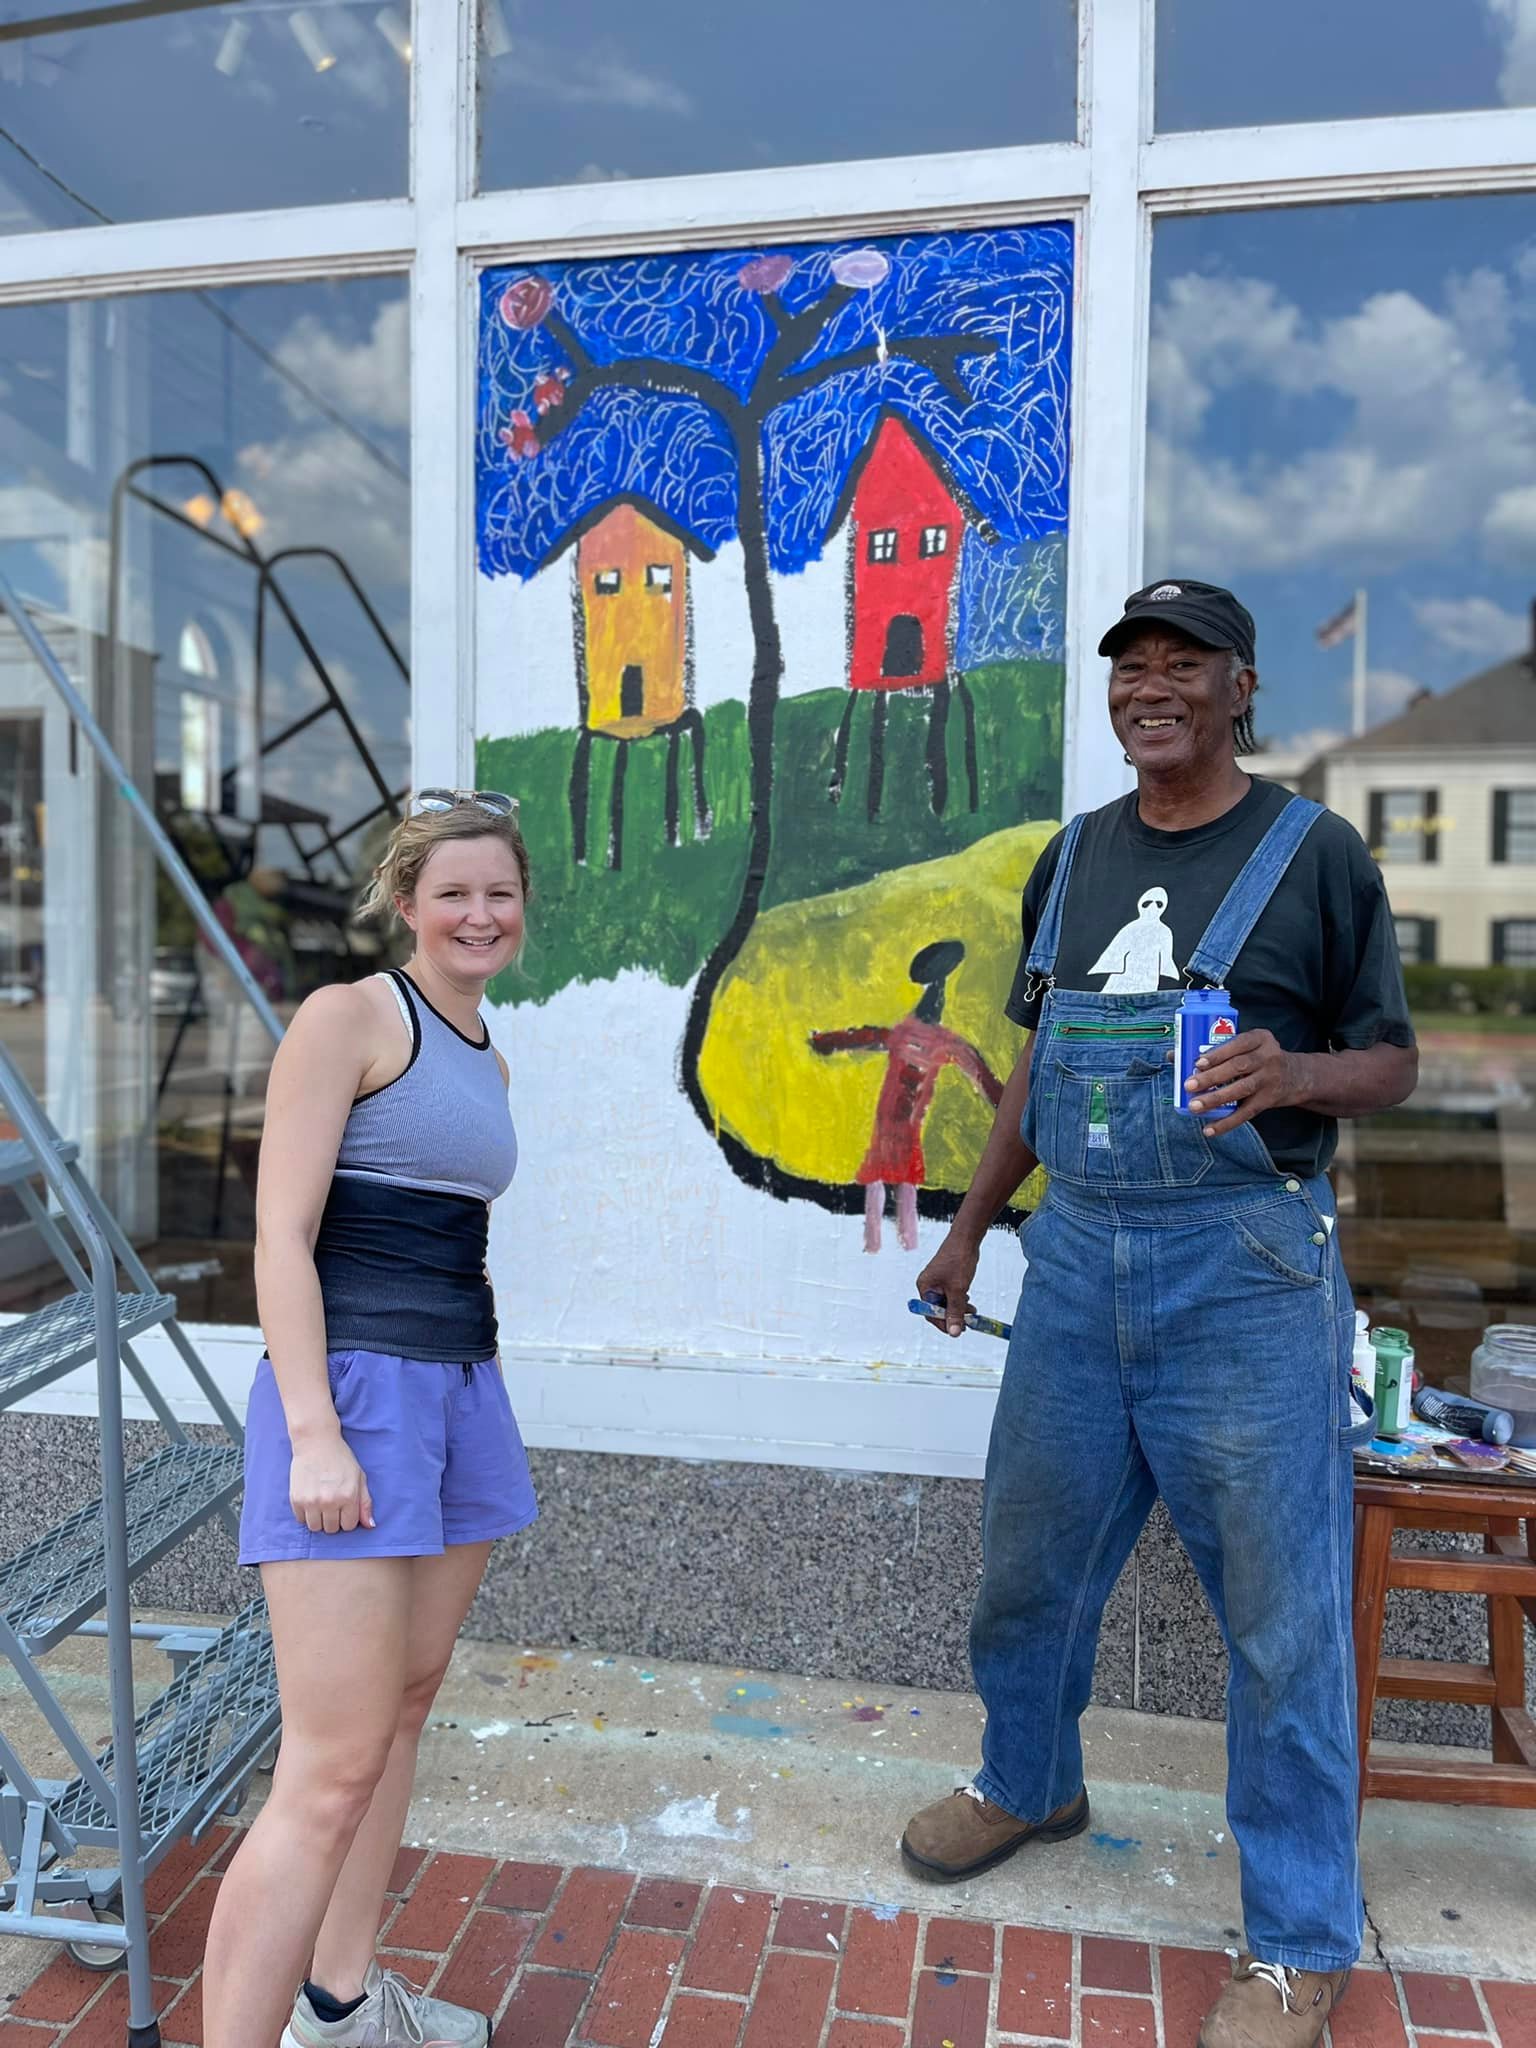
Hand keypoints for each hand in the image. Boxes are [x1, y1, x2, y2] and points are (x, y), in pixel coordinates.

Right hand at [289, 1432, 373, 1534]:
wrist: (316, 1442)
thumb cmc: (340, 1459)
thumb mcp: (359, 1477)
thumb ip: (365, 1502)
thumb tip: (370, 1526)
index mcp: (348, 1496)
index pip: (349, 1526)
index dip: (347, 1517)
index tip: (344, 1507)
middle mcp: (330, 1501)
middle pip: (331, 1529)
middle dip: (334, 1519)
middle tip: (332, 1503)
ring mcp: (311, 1501)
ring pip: (315, 1527)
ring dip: (319, 1519)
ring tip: (321, 1503)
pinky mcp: (296, 1499)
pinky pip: (301, 1519)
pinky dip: (305, 1514)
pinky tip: (310, 1499)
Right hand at [914, 1234, 980, 1338]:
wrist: (966, 1239)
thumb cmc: (959, 1260)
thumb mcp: (958, 1290)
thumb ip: (955, 1312)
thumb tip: (954, 1332)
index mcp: (925, 1287)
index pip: (929, 1313)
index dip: (943, 1323)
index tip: (957, 1330)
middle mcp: (928, 1285)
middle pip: (938, 1309)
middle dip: (953, 1316)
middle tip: (968, 1322)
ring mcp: (937, 1281)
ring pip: (946, 1302)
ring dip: (958, 1309)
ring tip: (972, 1310)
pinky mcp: (946, 1278)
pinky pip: (950, 1295)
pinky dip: (959, 1300)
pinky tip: (968, 1299)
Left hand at [1186, 1029, 1307, 1136]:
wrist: (1297, 1076)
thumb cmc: (1258, 1058)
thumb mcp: (1247, 1046)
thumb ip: (1216, 1049)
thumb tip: (1172, 1057)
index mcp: (1260, 1038)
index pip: (1238, 1043)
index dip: (1217, 1054)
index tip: (1197, 1062)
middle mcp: (1269, 1057)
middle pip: (1238, 1067)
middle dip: (1212, 1077)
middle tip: (1189, 1085)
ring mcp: (1270, 1079)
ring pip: (1241, 1089)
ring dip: (1216, 1099)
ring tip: (1194, 1106)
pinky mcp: (1269, 1100)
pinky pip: (1246, 1113)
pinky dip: (1226, 1123)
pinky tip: (1209, 1129)